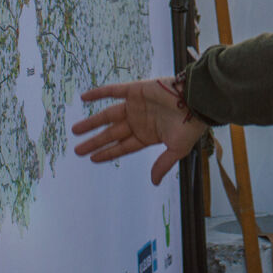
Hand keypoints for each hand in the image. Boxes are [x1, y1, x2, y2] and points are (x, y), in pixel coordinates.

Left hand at [72, 78, 210, 185]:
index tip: (91, 158)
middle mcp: (138, 122)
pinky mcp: (135, 89)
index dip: (107, 153)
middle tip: (77, 149)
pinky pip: (113, 91)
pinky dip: (98, 94)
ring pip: (107, 115)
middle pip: (111, 134)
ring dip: (91, 122)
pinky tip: (84, 98)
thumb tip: (154, 182)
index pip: (122, 147)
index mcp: (147, 136)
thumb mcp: (177, 149)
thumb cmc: (190, 126)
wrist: (197, 100)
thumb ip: (163, 164)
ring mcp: (136, 106)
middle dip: (94, 141)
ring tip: (75, 130)